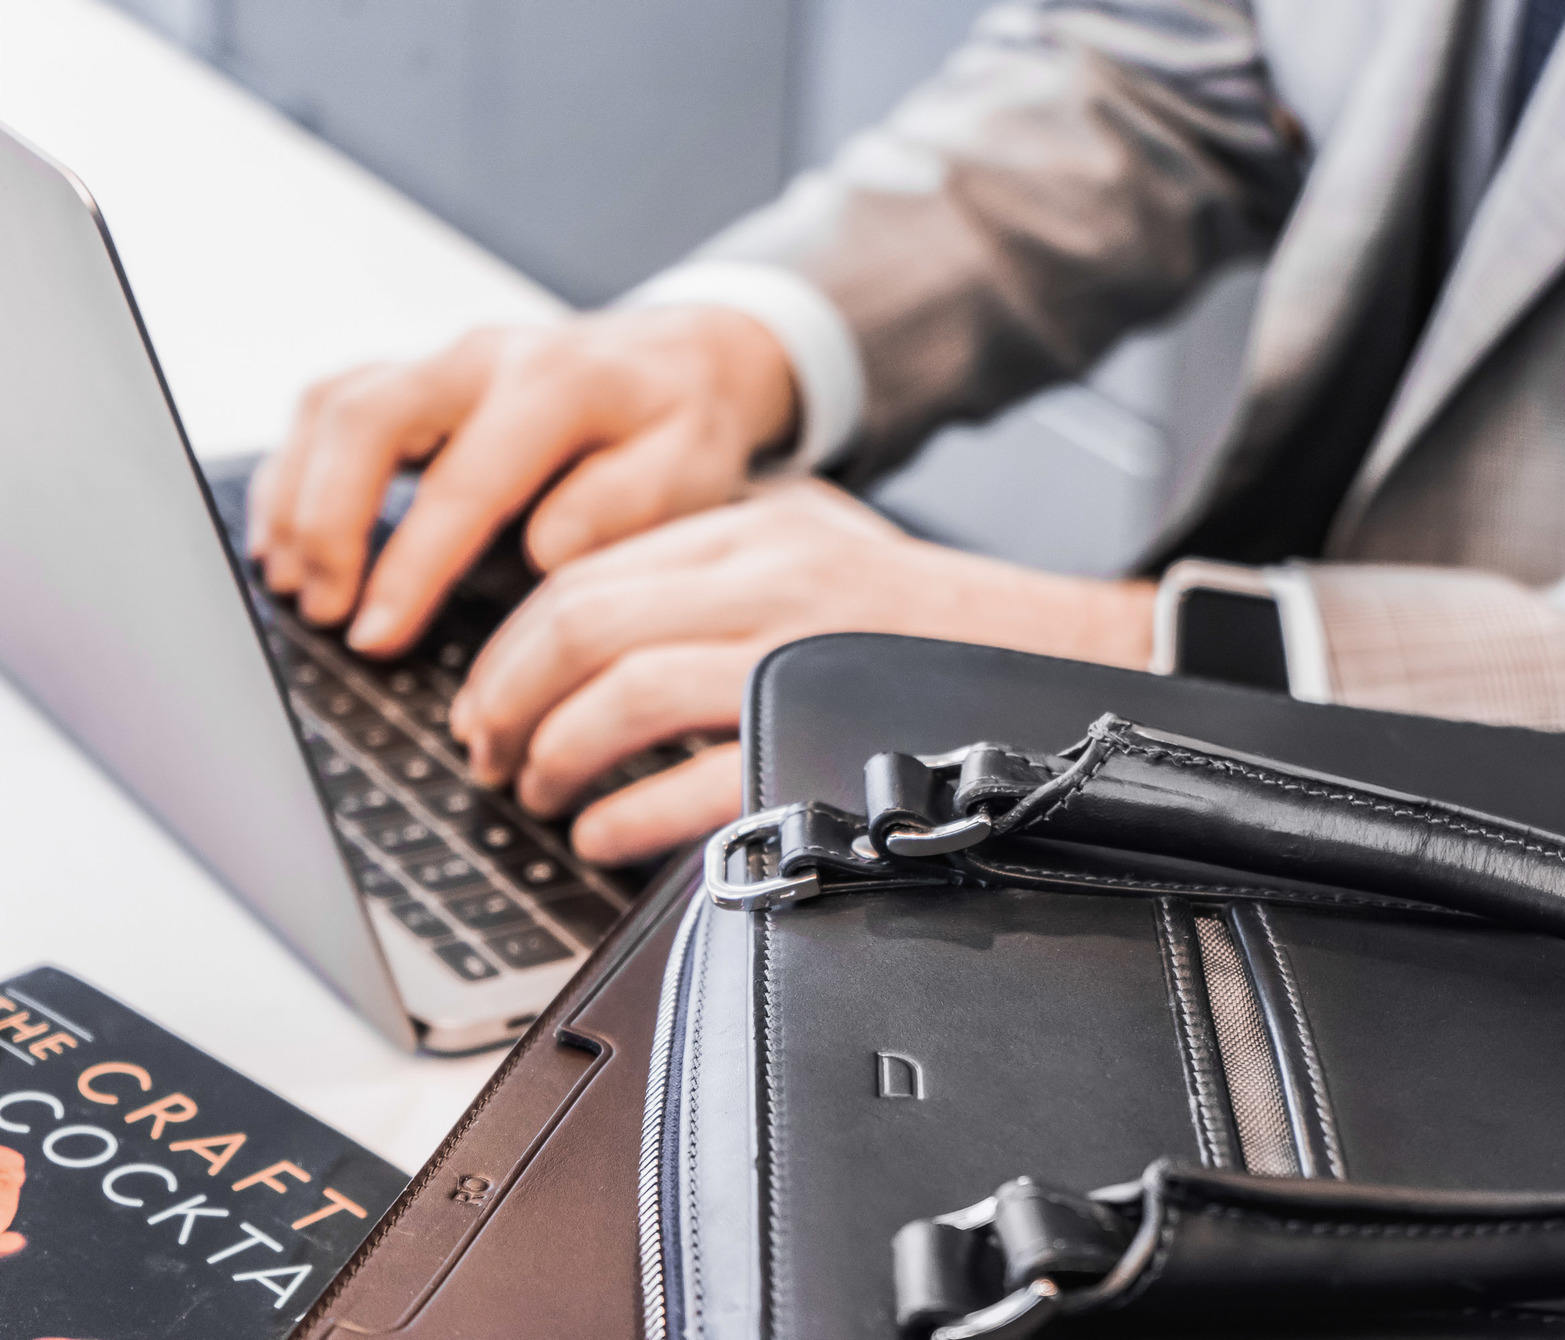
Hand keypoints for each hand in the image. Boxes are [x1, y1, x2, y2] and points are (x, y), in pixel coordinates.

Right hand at [249, 306, 798, 655]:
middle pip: (365, 419)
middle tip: (322, 610)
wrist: (690, 355)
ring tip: (293, 585)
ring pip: (333, 407)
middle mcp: (484, 358)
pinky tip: (289, 539)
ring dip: (298, 498)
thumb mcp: (691, 467)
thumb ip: (623, 506)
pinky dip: (297, 473)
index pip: (461, 481)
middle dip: (326, 522)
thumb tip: (543, 549)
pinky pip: (331, 406)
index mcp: (555, 384)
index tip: (375, 635)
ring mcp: (442, 361)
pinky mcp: (418, 375)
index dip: (408, 565)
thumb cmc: (687, 424)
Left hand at [450, 479, 1155, 863]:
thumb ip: (721, 568)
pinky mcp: (834, 729)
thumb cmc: (937, 628)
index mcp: (758, 526)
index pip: (587, 569)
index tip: (489, 695)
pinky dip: (626, 814)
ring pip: (620, 689)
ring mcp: (802, 649)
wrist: (1069, 657)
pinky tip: (602, 834)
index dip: (510, 643)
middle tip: (487, 752)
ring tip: (539, 791)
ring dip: (552, 752)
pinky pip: (699, 775)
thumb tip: (595, 630)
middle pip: (581, 622)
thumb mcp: (824, 552)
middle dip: (506, 699)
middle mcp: (772, 571)